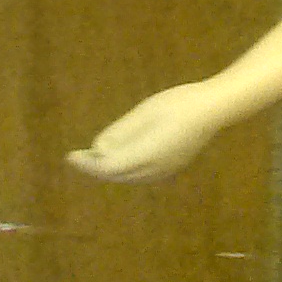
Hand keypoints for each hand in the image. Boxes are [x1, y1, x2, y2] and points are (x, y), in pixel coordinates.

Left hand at [67, 81, 230, 182]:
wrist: (212, 109)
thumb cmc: (176, 103)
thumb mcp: (144, 112)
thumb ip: (121, 133)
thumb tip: (99, 150)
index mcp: (147, 155)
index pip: (109, 167)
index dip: (87, 165)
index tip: (70, 156)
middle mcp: (156, 169)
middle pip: (118, 175)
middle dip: (95, 168)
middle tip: (76, 158)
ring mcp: (167, 171)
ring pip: (130, 178)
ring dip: (110, 170)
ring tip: (92, 159)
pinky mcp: (173, 167)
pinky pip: (142, 175)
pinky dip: (125, 170)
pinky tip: (119, 160)